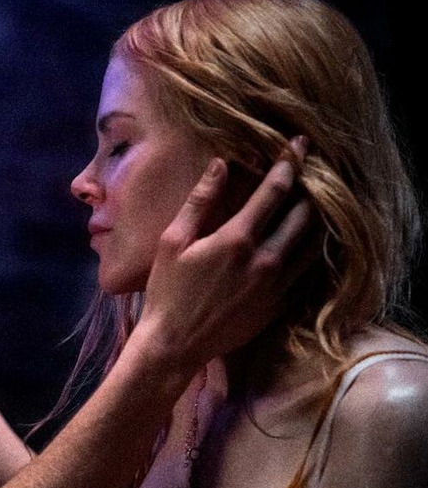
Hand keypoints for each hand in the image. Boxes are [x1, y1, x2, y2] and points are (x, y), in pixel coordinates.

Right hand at [135, 136, 312, 369]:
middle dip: (312, 186)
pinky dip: (313, 249)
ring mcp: (277, 284)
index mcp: (237, 239)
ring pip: (315, 242)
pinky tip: (310, 238)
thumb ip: (200, 201)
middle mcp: (265, 259)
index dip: (290, 163)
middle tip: (315, 168)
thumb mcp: (173, 241)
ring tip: (320, 199)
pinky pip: (307, 270)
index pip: (275, 191)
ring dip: (319, 217)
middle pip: (305, 213)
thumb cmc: (166, 290)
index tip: (299, 144)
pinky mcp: (280, 304)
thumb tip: (220, 164)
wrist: (176, 343)